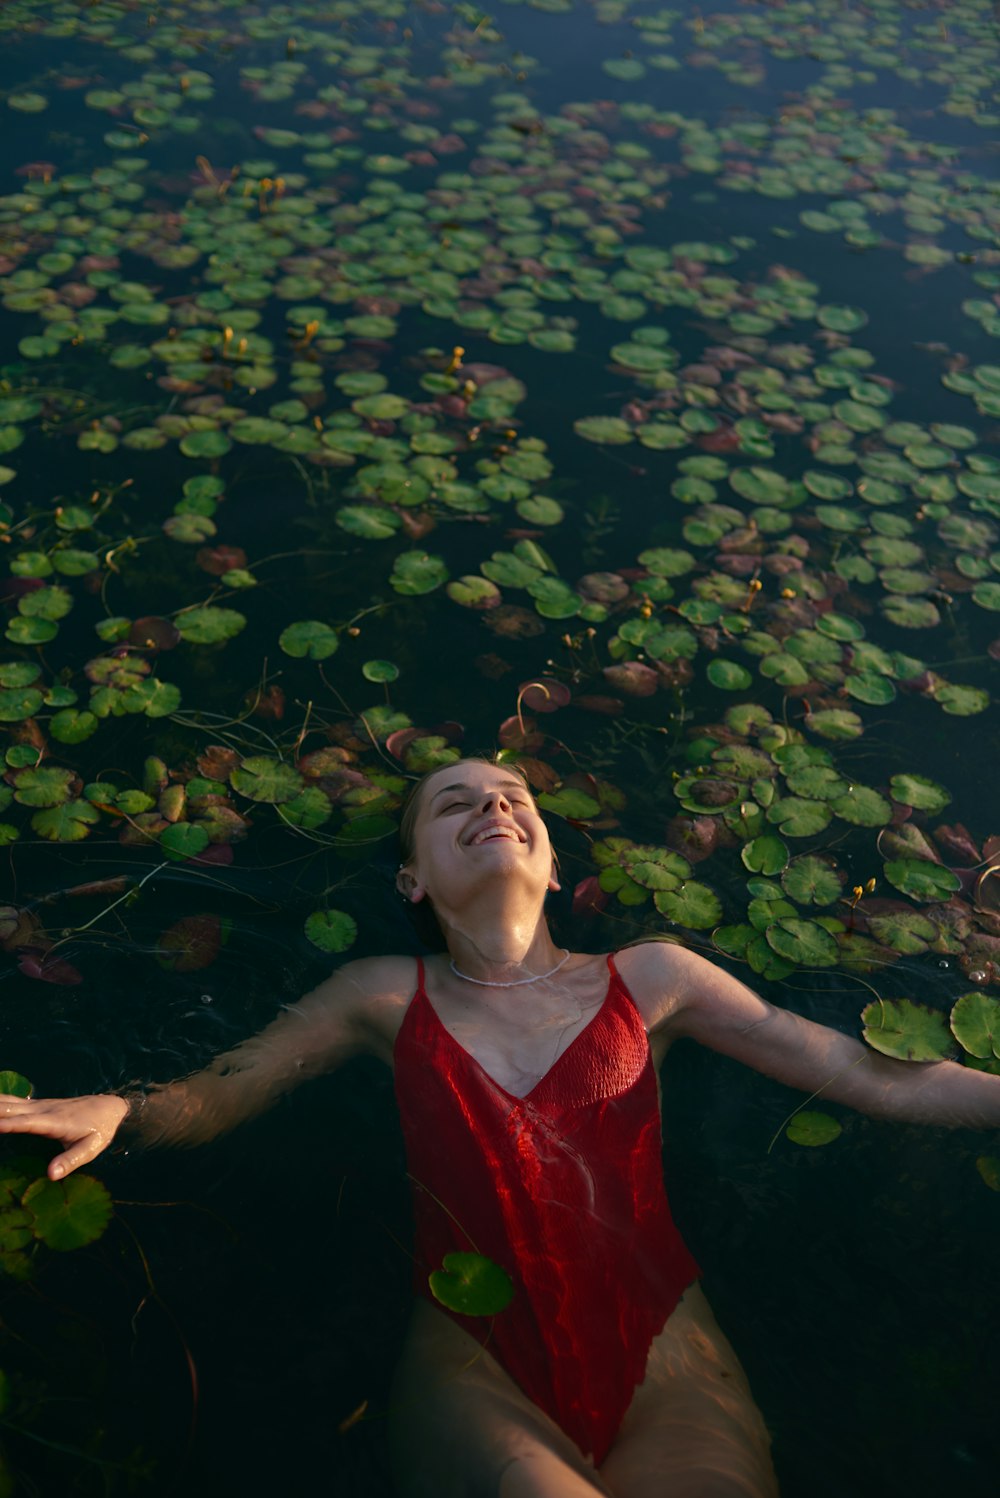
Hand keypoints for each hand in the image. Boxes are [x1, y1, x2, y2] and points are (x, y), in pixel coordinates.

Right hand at [0, 1093, 129, 1178]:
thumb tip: (51, 1175)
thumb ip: (71, 1161)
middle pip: (12, 1109)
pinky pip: (14, 1102)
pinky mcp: (40, 1105)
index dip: (7, 1124)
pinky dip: (0, 1101)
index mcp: (54, 1121)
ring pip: (10, 1102)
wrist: (110, 1107)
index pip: (26, 1123)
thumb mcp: (91, 1149)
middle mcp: (44, 1110)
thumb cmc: (100, 1130)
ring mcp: (41, 1105)